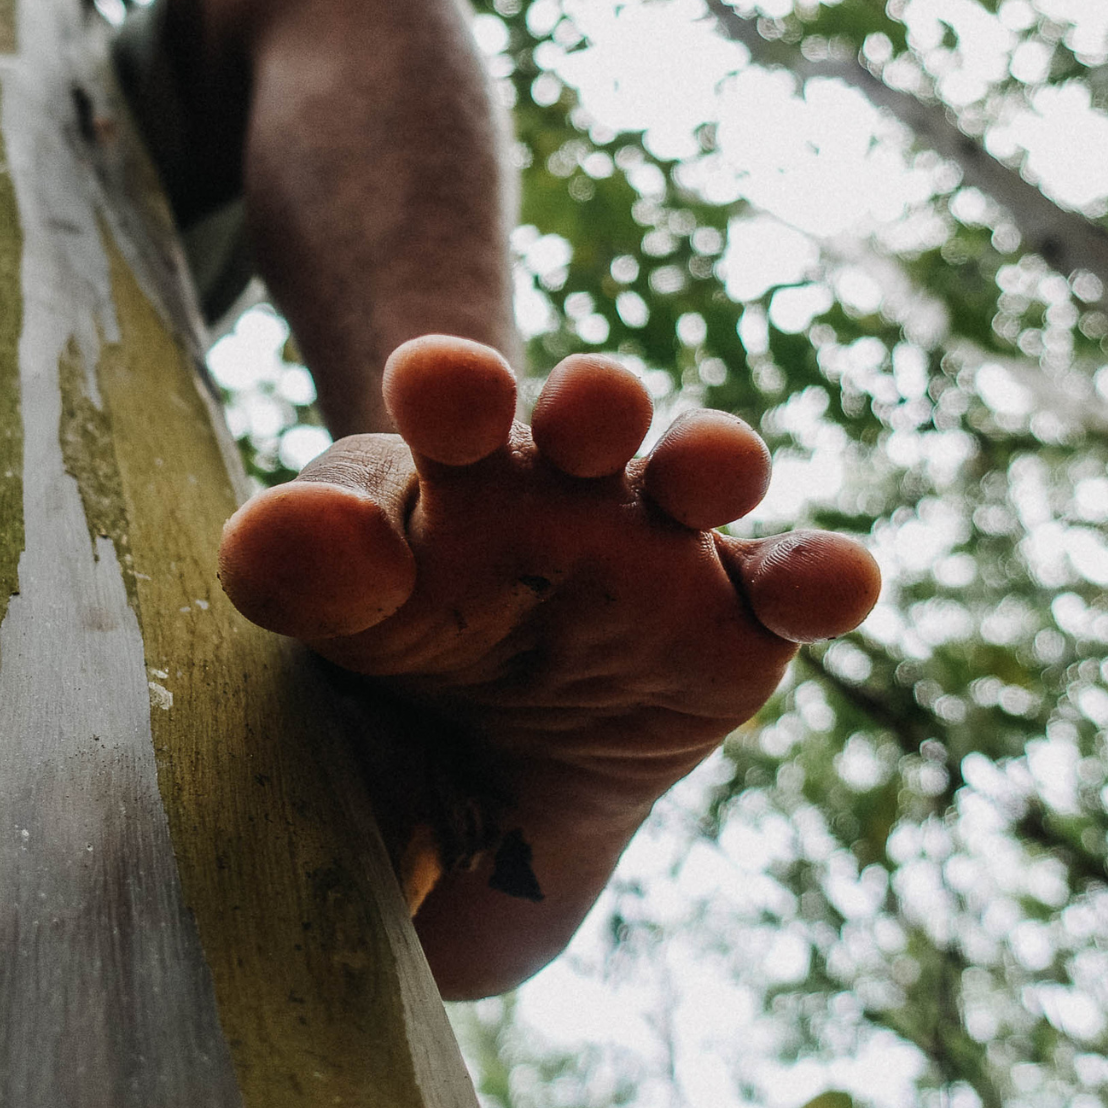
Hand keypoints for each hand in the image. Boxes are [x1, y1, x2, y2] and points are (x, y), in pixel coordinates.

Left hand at [218, 335, 881, 993]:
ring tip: (709, 471)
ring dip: (709, 458)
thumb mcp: (333, 596)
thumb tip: (269, 535)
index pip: (450, 406)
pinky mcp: (735, 617)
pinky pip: (787, 586)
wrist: (479, 727)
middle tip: (590, 410)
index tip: (440, 381)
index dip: (452, 389)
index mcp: (455, 461)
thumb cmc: (395, 623)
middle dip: (595, 403)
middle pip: (592, 417)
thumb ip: (300, 570)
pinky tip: (838, 581)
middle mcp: (564, 481)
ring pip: (700, 475)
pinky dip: (818, 577)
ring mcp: (657, 541)